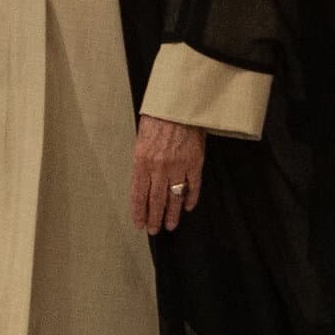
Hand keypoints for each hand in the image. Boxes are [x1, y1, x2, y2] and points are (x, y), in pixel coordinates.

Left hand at [132, 114, 205, 232]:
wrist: (179, 105)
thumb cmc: (158, 117)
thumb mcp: (141, 139)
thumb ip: (142, 161)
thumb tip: (143, 181)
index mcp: (142, 161)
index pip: (139, 194)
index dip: (139, 211)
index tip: (139, 223)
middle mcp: (159, 168)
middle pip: (156, 200)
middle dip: (154, 218)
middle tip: (154, 230)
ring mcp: (178, 167)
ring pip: (174, 197)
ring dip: (171, 214)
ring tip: (170, 226)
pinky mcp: (195, 163)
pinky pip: (193, 186)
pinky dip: (190, 198)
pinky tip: (186, 207)